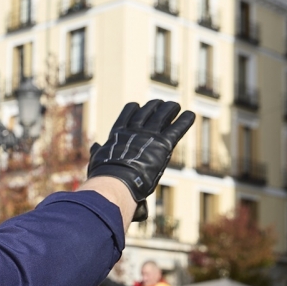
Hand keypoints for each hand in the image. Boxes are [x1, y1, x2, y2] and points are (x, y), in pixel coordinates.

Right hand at [87, 100, 195, 221]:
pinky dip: (185, 121)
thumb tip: (95, 146)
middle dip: (155, 106)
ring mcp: (149, 135)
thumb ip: (98, 150)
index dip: (135, 108)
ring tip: (175, 106)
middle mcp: (135, 130)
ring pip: (163, 115)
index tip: (140, 106)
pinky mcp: (163, 144)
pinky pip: (177, 129)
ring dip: (170, 109)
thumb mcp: (97, 159)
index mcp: (119, 133)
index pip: (128, 113)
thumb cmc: (104, 175)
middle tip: (162, 104)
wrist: (115, 181)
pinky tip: (190, 115)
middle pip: (147, 111)